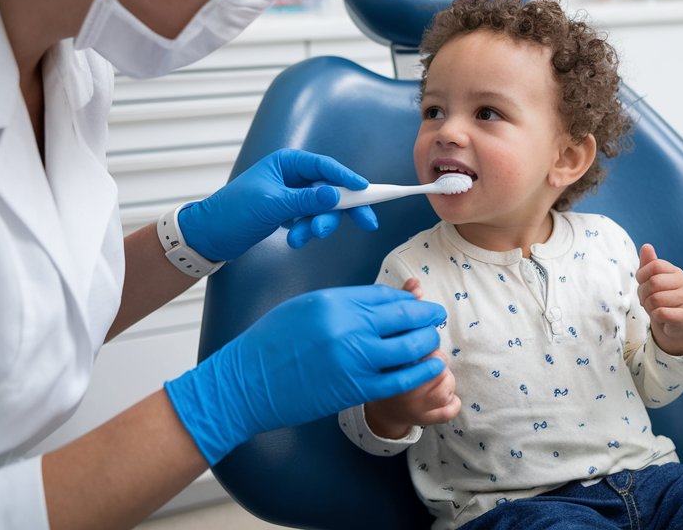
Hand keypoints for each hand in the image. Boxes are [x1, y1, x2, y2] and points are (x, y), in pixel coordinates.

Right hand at [163, 285, 446, 464]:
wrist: (246, 383)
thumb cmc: (270, 343)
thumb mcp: (304, 307)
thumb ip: (342, 303)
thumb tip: (378, 301)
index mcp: (333, 301)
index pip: (384, 295)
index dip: (406, 297)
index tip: (417, 300)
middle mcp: (347, 326)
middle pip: (403, 315)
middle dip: (425, 315)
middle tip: (436, 316)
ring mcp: (353, 358)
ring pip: (409, 346)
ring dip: (427, 341)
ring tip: (433, 339)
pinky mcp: (356, 387)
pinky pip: (401, 378)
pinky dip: (421, 371)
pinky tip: (433, 366)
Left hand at [178, 149, 378, 260]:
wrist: (209, 236)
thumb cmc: (232, 212)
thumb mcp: (271, 205)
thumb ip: (306, 201)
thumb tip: (334, 195)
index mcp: (286, 163)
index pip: (325, 167)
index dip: (348, 178)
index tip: (366, 190)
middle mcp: (291, 176)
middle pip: (330, 189)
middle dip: (340, 210)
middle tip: (362, 224)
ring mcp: (291, 196)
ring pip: (322, 208)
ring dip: (317, 225)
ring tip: (300, 238)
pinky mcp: (289, 213)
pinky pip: (310, 220)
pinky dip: (306, 231)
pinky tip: (293, 239)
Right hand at [365, 278, 459, 438]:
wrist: (371, 407)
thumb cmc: (380, 362)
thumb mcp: (384, 334)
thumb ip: (401, 308)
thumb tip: (417, 283)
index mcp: (385, 358)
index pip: (417, 338)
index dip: (424, 333)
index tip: (423, 331)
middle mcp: (398, 383)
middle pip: (437, 358)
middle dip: (432, 355)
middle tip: (421, 357)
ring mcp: (412, 404)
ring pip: (448, 380)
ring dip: (442, 377)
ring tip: (424, 377)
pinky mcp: (424, 419)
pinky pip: (452, 406)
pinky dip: (451, 401)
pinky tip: (436, 396)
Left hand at [635, 243, 682, 355]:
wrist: (679, 326)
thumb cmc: (664, 301)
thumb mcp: (655, 281)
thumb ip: (649, 264)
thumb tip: (646, 246)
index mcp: (676, 272)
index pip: (655, 265)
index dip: (642, 275)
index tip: (643, 284)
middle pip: (653, 283)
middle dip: (644, 294)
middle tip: (648, 301)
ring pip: (655, 299)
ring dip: (649, 307)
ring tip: (656, 309)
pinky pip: (661, 313)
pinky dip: (655, 317)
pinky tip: (661, 318)